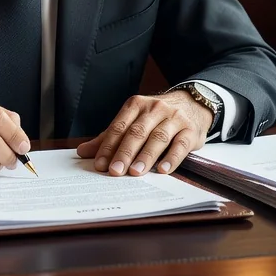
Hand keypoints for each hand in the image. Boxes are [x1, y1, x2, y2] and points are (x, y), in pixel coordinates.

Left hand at [76, 90, 212, 176]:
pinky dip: (172, 158)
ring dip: (146, 156)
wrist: (193, 103)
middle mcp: (155, 109)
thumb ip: (110, 137)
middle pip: (137, 132)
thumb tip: (83, 152)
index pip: (119, 127)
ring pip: (158, 138)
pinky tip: (163, 170)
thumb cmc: (157, 117)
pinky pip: (180, 144)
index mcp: (136, 105)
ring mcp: (174, 119)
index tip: (100, 164)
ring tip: (135, 172)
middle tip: (115, 171)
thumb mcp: (134, 120)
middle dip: (125, 153)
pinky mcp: (190, 130)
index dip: (108, 146)